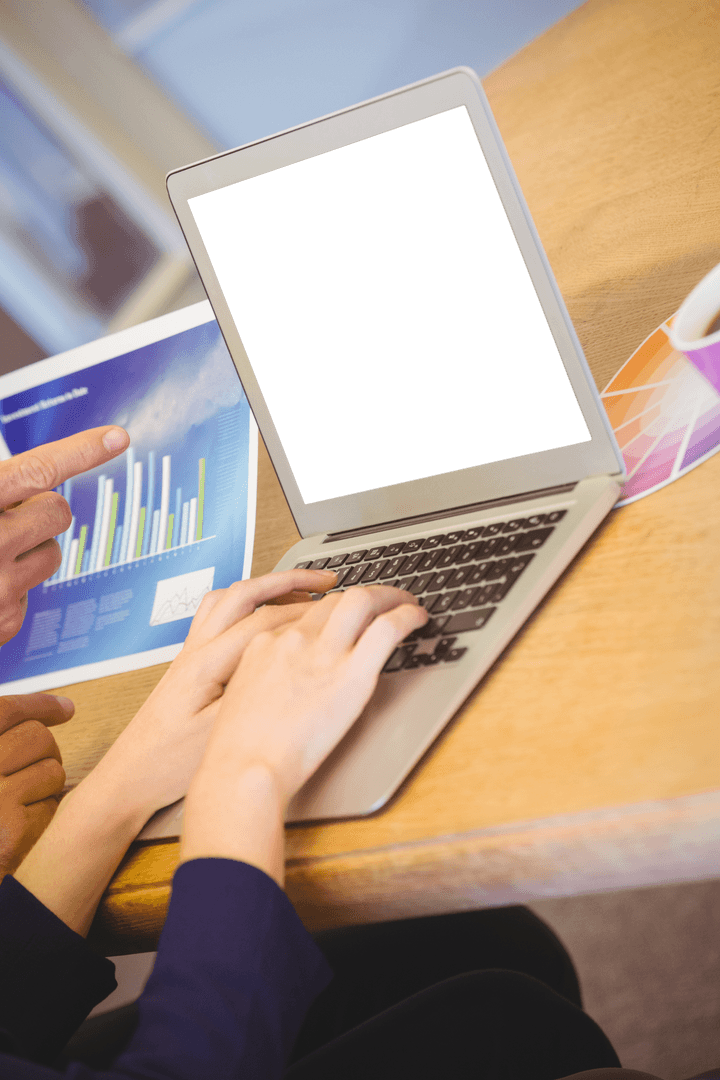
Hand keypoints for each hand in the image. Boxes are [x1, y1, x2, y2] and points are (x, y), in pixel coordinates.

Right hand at [0, 426, 129, 643]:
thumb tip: (29, 476)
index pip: (37, 470)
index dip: (80, 451)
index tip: (116, 437)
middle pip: (57, 510)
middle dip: (40, 509)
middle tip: (6, 516)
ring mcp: (0, 588)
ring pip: (52, 551)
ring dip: (29, 547)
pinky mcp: (6, 622)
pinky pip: (33, 590)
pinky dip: (13, 585)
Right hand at [0, 694, 73, 877]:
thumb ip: (7, 741)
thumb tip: (67, 708)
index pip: (6, 710)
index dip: (40, 704)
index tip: (65, 709)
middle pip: (38, 736)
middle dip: (47, 751)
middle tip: (33, 771)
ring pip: (53, 770)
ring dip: (47, 786)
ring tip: (20, 804)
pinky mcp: (12, 833)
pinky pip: (52, 806)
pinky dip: (43, 816)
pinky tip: (21, 829)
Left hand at [13, 568, 336, 935]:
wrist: (129, 779)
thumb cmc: (169, 764)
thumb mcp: (221, 732)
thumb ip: (256, 692)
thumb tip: (296, 661)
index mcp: (207, 661)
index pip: (265, 620)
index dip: (307, 611)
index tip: (340, 607)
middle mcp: (197, 647)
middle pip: (246, 594)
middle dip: (289, 581)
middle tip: (325, 581)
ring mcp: (190, 652)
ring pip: (230, 600)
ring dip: (265, 588)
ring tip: (298, 592)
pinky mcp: (189, 665)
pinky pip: (219, 616)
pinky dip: (245, 605)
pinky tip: (259, 617)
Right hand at [181, 585, 427, 881]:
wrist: (244, 768)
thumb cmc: (240, 751)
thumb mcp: (241, 700)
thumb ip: (266, 681)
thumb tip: (288, 686)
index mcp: (266, 644)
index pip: (305, 612)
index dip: (331, 611)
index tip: (345, 616)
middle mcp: (295, 639)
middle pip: (335, 600)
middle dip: (363, 594)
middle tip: (382, 600)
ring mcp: (324, 653)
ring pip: (362, 600)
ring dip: (389, 595)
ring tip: (405, 602)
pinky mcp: (352, 675)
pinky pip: (387, 629)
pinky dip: (407, 616)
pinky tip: (416, 618)